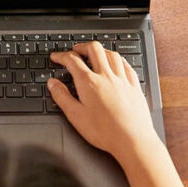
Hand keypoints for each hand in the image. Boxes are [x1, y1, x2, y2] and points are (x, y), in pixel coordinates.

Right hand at [48, 42, 159, 161]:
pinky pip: (126, 65)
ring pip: (112, 54)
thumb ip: (62, 97)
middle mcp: (106, 76)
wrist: (132, 140)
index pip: (72, 61)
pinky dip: (118, 59)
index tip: (56, 57)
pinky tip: (116, 63)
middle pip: (94, 49)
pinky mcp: (134, 86)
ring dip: (100, 50)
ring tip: (94, 53)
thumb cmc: (104, 131)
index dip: (61, 56)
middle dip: (82, 46)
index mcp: (89, 83)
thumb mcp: (75, 116)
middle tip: (75, 50)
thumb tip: (53, 83)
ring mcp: (122, 80)